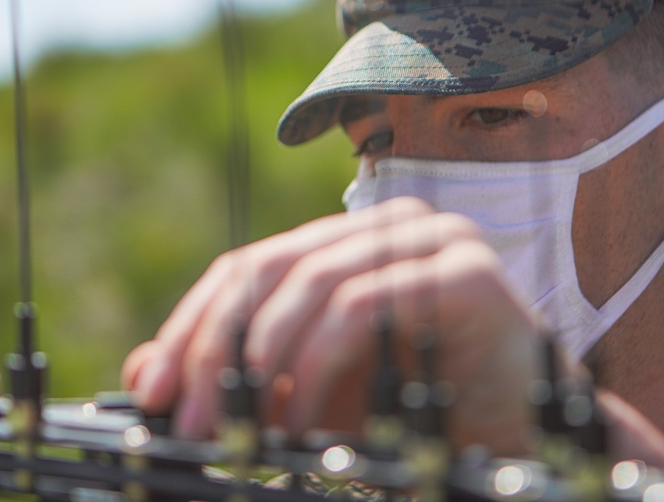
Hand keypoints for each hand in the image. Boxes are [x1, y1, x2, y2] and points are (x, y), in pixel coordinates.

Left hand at [123, 197, 543, 453]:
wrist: (520, 436)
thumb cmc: (411, 410)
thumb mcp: (304, 393)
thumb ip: (235, 377)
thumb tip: (144, 372)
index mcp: (339, 246)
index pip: (244, 270)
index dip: (190, 328)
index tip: (153, 393)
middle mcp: (378, 227)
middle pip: (266, 270)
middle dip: (215, 349)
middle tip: (188, 422)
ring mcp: (425, 238)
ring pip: (310, 282)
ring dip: (265, 365)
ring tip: (247, 432)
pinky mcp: (461, 270)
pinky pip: (362, 307)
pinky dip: (319, 369)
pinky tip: (305, 423)